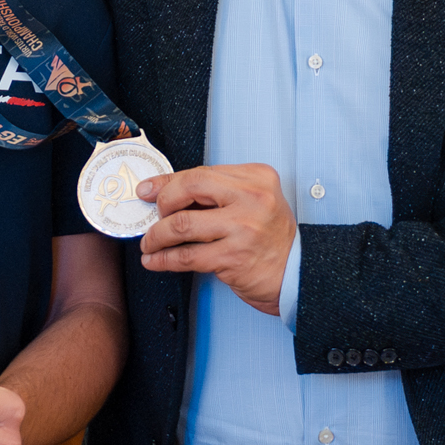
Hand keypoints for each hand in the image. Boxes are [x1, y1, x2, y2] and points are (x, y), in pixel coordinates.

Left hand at [137, 163, 295, 314]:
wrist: (295, 272)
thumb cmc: (270, 237)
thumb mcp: (248, 203)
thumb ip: (213, 193)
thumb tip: (161, 190)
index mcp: (257, 177)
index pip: (201, 172)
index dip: (168, 182)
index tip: (148, 190)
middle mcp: (253, 198)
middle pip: (190, 188)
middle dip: (163, 203)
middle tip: (155, 218)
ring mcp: (244, 228)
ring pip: (182, 224)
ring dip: (156, 236)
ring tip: (150, 243)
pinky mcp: (234, 257)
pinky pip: (186, 256)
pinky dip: (164, 259)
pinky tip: (156, 260)